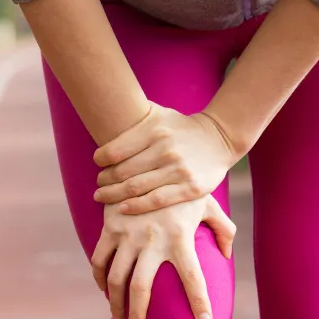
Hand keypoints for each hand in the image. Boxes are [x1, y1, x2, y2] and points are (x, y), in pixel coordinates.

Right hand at [91, 194, 235, 318]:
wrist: (149, 151)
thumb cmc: (185, 180)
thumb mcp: (207, 202)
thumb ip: (223, 229)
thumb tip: (226, 255)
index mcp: (179, 237)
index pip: (193, 278)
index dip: (199, 302)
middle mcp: (152, 240)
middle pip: (142, 289)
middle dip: (138, 317)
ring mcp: (127, 234)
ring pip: (116, 279)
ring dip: (115, 303)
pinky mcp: (110, 227)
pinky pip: (100, 259)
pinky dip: (100, 278)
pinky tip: (104, 290)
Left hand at [92, 102, 243, 214]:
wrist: (220, 138)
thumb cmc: (182, 128)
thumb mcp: (161, 114)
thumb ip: (136, 117)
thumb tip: (106, 110)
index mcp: (154, 130)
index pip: (116, 149)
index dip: (101, 160)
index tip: (97, 164)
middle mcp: (165, 149)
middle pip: (122, 171)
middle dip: (105, 180)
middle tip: (98, 185)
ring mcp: (178, 170)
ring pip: (136, 187)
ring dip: (113, 195)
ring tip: (102, 197)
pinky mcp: (189, 188)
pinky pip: (156, 200)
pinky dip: (136, 206)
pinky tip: (122, 208)